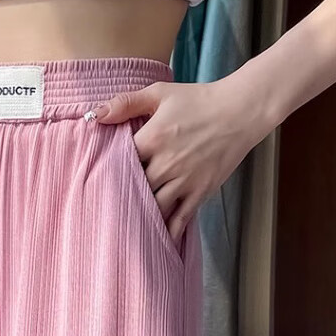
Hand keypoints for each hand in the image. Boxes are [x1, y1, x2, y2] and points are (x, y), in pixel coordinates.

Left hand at [94, 75, 272, 242]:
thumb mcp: (160, 93)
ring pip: (155, 207)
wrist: (239, 112)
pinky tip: (157, 242)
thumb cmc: (198, 100)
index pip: (121, 162)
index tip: (99, 180)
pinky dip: (168, 231)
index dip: (109, 172)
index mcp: (153, 137)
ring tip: (128, 227)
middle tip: (108, 209)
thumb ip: (126, 103)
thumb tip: (95, 115)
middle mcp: (167, 163)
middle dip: (124, 198)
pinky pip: (180, 219)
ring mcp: (185, 180)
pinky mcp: (200, 191)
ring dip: (142, 217)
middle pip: (136, 189)